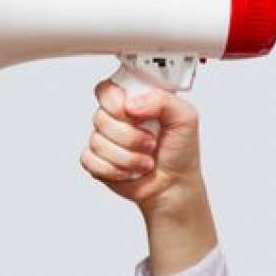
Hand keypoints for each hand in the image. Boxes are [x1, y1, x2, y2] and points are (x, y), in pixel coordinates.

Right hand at [80, 79, 204, 213]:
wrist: (175, 185)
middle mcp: (117, 118)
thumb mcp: (185, 118)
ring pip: (97, 141)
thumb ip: (162, 100)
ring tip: (146, 162)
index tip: (133, 114)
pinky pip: (90, 160)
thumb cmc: (181, 152)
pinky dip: (113, 169)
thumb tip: (132, 104)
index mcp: (135, 101)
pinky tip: (129, 172)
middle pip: (100, 117)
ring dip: (127, 157)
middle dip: (129, 136)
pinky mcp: (97, 161)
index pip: (107, 89)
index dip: (114, 102)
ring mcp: (105, 140)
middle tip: (151, 143)